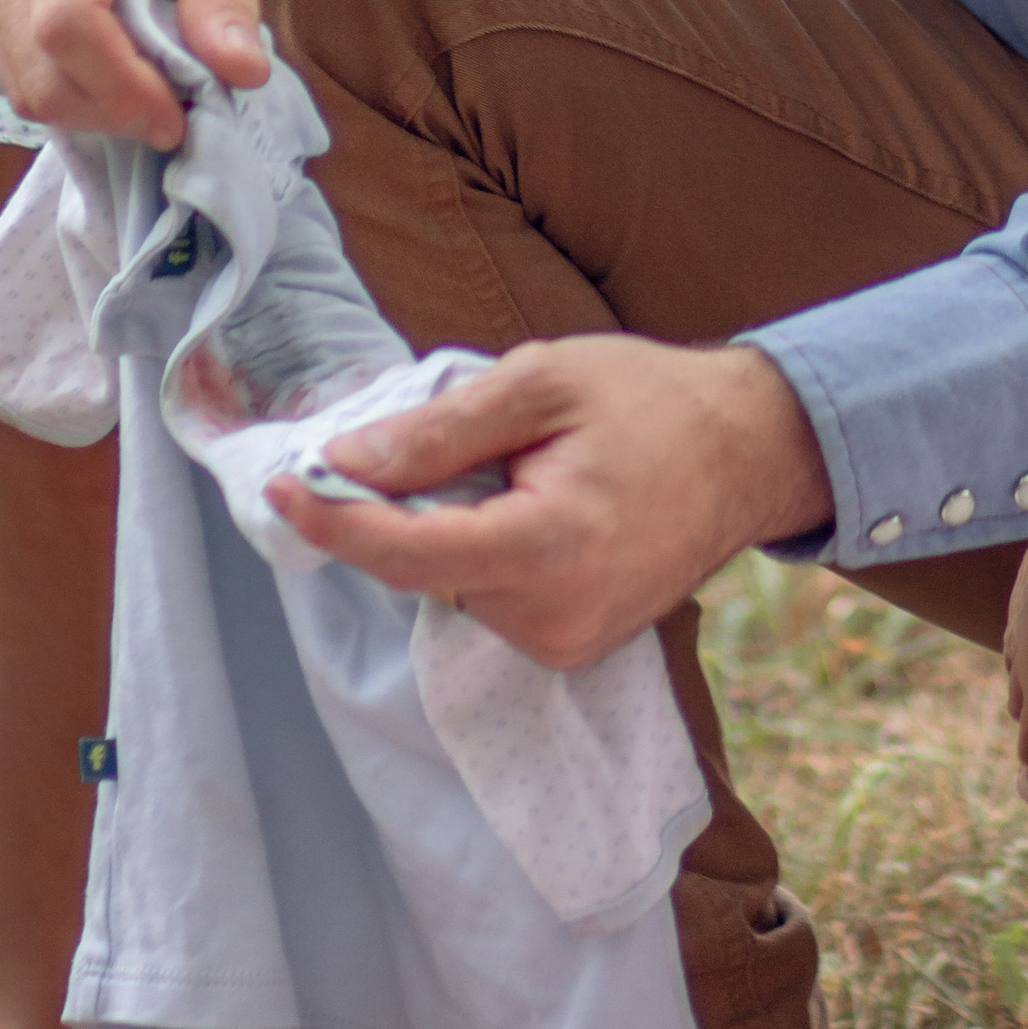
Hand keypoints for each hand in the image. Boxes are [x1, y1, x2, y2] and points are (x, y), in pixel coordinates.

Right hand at [0, 0, 270, 143]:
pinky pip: (17, 61)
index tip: (182, 116)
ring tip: (156, 82)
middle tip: (181, 109)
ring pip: (20, 79)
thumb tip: (241, 77)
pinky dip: (70, 82)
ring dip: (91, 104)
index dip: (123, 90)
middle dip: (110, 111)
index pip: (67, 26)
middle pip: (35, 70)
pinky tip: (123, 62)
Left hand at [269, 335, 833, 671]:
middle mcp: (555, 618)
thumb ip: (440, 429)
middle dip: (405, 506)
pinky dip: (483, 547)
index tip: (283, 485)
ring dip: (449, 524)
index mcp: (550, 548)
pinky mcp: (573, 646)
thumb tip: (344, 460)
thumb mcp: (540, 381)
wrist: (745, 452)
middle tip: (451, 432)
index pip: (409, 554)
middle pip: (425, 569)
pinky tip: (529, 499)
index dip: (337, 523)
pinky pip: (489, 596)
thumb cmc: (645, 400)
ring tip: (520, 463)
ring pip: (452, 584)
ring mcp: (567, 644)